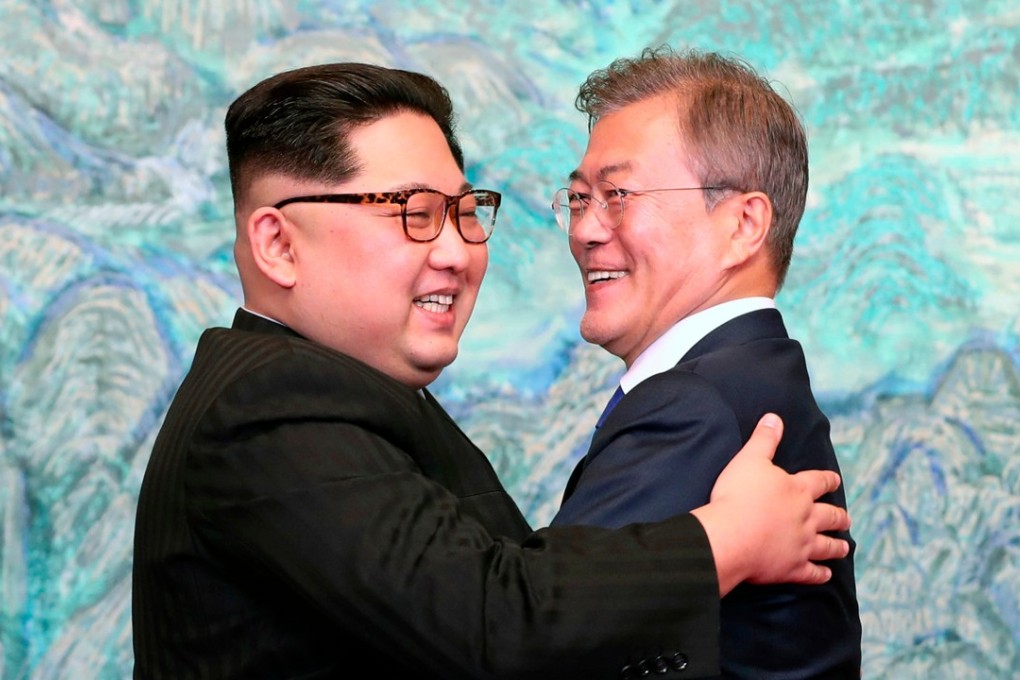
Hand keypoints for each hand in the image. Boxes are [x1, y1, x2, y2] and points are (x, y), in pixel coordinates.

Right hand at [691, 413, 850, 595]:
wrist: (730, 535)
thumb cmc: (737, 495)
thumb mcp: (749, 459)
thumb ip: (764, 439)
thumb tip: (775, 417)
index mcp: (797, 490)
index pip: (819, 481)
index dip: (828, 480)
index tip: (836, 480)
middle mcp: (806, 518)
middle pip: (830, 516)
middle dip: (839, 516)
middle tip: (846, 518)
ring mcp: (802, 545)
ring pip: (827, 546)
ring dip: (837, 546)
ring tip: (845, 546)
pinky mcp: (792, 568)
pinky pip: (812, 573)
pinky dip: (820, 574)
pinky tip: (826, 575)